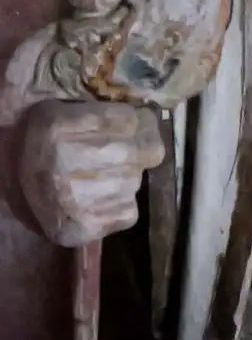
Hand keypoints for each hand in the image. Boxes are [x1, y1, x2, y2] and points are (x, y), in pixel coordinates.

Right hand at [19, 98, 163, 246]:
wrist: (12, 190)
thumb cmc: (46, 145)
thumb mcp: (64, 112)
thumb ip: (104, 110)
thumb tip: (150, 117)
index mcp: (57, 125)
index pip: (128, 120)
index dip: (141, 121)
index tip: (140, 124)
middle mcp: (63, 161)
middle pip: (136, 153)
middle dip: (141, 149)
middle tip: (130, 151)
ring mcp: (72, 199)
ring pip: (134, 182)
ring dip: (128, 177)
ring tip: (105, 176)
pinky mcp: (81, 229)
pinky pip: (129, 212)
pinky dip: (121, 205)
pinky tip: (101, 199)